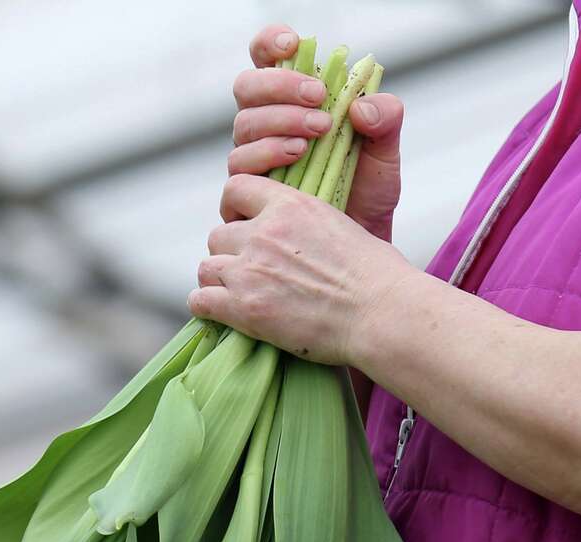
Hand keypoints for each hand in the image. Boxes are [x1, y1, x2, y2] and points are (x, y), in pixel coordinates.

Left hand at [189, 175, 419, 365]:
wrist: (381, 312)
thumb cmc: (375, 275)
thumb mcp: (340, 226)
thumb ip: (305, 224)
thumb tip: (295, 235)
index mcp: (290, 206)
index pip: (235, 188)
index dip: (236, 209)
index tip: (245, 226)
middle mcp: (264, 233)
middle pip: (217, 235)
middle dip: (230, 254)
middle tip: (250, 273)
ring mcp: (249, 270)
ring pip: (206, 268)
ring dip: (218, 281)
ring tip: (239, 295)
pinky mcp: (243, 307)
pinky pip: (199, 301)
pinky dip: (207, 307)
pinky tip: (223, 313)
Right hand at [230, 23, 403, 240]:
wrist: (357, 251)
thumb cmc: (366, 199)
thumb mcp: (387, 155)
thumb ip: (386, 121)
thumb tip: (360, 107)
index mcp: (293, 105)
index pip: (268, 60)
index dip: (271, 44)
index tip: (295, 43)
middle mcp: (265, 129)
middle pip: (246, 89)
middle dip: (279, 86)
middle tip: (318, 98)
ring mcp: (251, 162)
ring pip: (242, 127)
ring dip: (279, 122)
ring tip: (317, 133)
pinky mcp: (243, 197)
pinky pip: (238, 170)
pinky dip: (267, 155)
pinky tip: (297, 156)